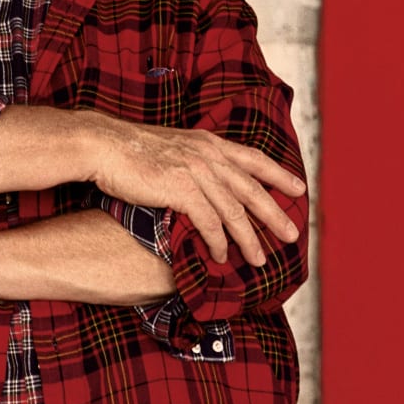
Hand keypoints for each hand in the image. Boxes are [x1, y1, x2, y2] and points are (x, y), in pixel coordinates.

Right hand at [77, 111, 304, 265]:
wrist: (104, 145)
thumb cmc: (131, 150)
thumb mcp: (173, 146)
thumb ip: (194, 159)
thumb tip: (205, 179)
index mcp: (209, 143)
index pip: (254, 159)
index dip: (279, 174)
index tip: (299, 187)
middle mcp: (209, 155)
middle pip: (252, 189)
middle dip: (275, 214)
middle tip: (292, 234)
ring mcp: (197, 171)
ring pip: (234, 211)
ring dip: (249, 239)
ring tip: (259, 260)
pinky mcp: (182, 189)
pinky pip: (209, 223)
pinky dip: (217, 242)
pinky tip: (220, 256)